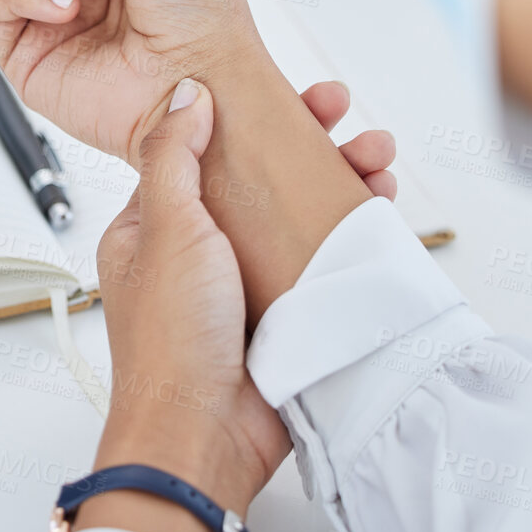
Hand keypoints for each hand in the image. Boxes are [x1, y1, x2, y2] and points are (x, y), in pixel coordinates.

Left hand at [71, 79, 397, 531]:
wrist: (203, 437)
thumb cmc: (170, 345)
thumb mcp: (167, 229)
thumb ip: (175, 157)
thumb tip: (185, 95)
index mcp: (152, 228)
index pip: (206, 153)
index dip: (251, 120)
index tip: (297, 99)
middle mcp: (196, 255)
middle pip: (260, 181)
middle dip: (313, 148)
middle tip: (356, 128)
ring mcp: (241, 286)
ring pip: (295, 217)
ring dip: (340, 186)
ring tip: (379, 166)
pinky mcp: (281, 315)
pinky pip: (317, 263)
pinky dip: (348, 236)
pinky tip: (376, 214)